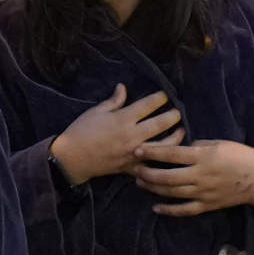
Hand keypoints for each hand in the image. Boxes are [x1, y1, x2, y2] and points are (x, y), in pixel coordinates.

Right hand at [48, 85, 182, 184]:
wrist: (72, 158)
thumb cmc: (81, 131)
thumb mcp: (96, 111)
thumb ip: (114, 101)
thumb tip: (123, 87)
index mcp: (123, 119)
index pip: (148, 105)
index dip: (160, 98)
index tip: (165, 95)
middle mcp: (132, 135)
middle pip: (161, 124)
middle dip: (173, 116)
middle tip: (177, 112)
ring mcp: (134, 153)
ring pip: (163, 146)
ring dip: (175, 138)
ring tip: (181, 131)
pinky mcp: (132, 167)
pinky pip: (151, 166)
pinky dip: (162, 162)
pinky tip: (170, 157)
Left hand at [130, 139, 253, 218]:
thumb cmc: (240, 156)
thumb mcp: (219, 143)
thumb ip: (198, 145)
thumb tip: (180, 146)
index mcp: (203, 156)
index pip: (172, 154)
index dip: (153, 152)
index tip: (137, 149)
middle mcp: (200, 175)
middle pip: (167, 176)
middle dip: (148, 172)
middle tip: (135, 168)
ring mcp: (203, 192)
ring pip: (172, 193)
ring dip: (154, 188)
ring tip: (141, 182)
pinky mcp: (207, 205)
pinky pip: (184, 210)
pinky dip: (169, 210)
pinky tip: (156, 207)